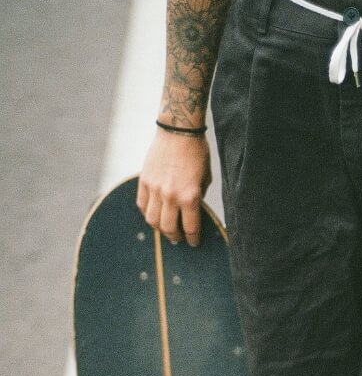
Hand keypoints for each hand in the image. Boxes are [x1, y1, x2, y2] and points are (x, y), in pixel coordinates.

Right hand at [136, 129, 211, 246]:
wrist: (178, 131)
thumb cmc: (198, 154)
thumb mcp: (205, 179)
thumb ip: (197, 197)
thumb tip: (192, 213)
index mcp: (190, 196)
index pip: (190, 227)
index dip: (193, 238)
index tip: (194, 243)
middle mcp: (170, 195)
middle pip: (168, 228)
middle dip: (175, 237)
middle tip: (179, 240)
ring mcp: (155, 188)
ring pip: (152, 219)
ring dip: (160, 229)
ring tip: (166, 230)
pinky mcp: (143, 180)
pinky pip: (142, 204)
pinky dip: (148, 213)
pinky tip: (154, 215)